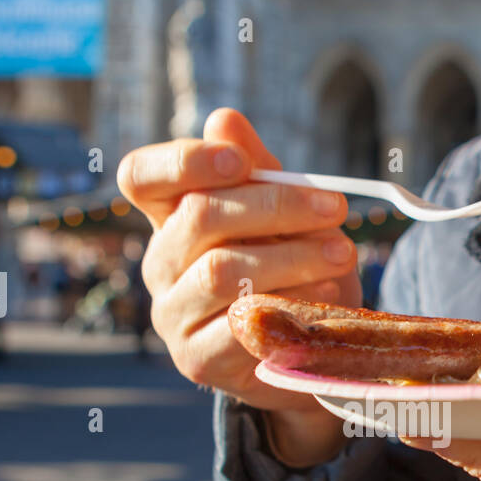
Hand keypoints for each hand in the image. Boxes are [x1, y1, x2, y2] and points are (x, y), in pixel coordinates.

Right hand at [117, 108, 357, 463]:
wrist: (308, 352)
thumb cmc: (292, 272)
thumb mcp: (284, 217)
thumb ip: (258, 173)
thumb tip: (224, 120)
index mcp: (170, 217)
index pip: (140, 176)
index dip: (183, 161)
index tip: (242, 161)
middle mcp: (160, 264)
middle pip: (198, 217)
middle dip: (274, 206)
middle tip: (336, 208)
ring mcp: (173, 315)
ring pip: (220, 272)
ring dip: (290, 258)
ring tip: (340, 254)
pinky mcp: (196, 360)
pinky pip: (238, 327)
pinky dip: (287, 307)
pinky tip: (323, 298)